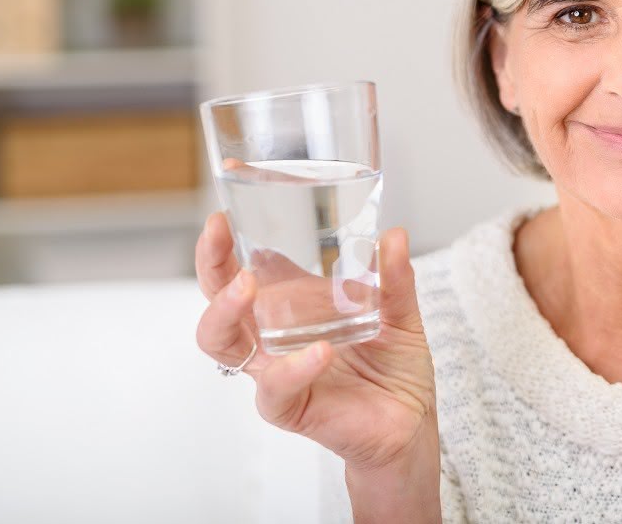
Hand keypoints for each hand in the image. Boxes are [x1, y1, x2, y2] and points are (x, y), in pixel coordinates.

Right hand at [194, 210, 437, 473]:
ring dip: (226, 310)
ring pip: (222, 342)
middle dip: (210, 263)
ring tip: (247, 285)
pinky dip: (294, 368)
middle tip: (219, 234)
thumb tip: (393, 235)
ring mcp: (275, 369)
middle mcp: (274, 336)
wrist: (410, 421)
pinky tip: (320, 352)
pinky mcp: (289, 407)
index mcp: (292, 306)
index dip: (227, 238)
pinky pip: (275, 388)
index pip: (245, 266)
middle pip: (217, 297)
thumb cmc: (394, 366)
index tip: (226, 201)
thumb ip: (394, 277)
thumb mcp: (400, 311)